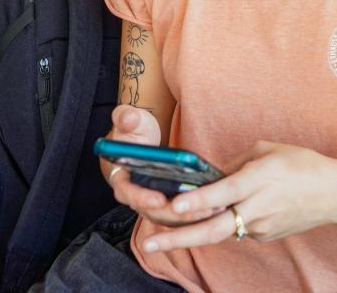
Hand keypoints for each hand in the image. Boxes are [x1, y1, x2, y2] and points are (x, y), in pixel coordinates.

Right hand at [104, 105, 223, 227]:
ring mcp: (152, 202)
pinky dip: (195, 214)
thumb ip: (127, 118)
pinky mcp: (167, 204)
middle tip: (197, 209)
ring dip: (189, 218)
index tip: (159, 199)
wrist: (143, 139)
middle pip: (153, 211)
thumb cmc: (135, 130)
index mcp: (122, 178)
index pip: (128, 193)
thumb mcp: (131, 121)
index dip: (143, 198)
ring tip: (212, 211)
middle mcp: (135, 195)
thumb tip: (129, 117)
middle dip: (175, 213)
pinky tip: (215, 209)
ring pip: (169, 217)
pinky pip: (180, 215)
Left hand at [141, 141, 336, 251]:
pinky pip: (234, 229)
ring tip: (160, 237)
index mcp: (258, 180)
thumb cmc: (301, 164)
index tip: (175, 206)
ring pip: (219, 231)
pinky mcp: (263, 236)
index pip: (223, 193)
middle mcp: (257, 208)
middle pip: (213, 229)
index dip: (199, 201)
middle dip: (178, 238)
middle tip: (149, 243)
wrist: (335, 194)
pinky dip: (218, 224)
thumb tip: (209, 174)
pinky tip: (208, 217)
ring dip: (190, 233)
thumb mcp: (267, 150)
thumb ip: (235, 163)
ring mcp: (261, 227)